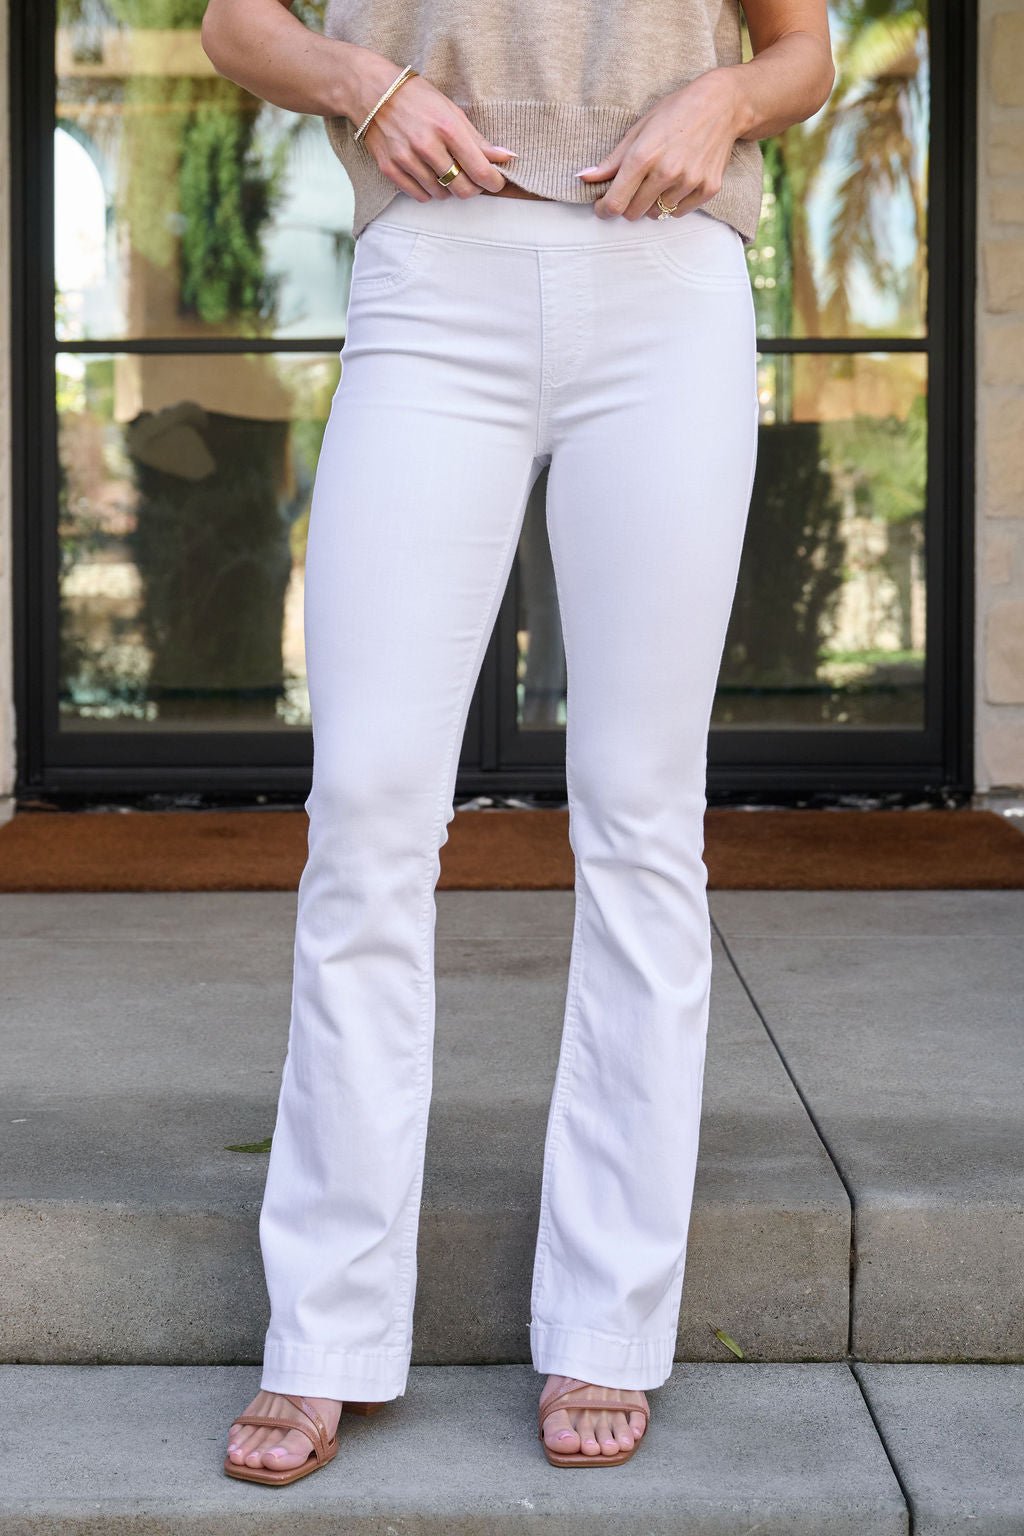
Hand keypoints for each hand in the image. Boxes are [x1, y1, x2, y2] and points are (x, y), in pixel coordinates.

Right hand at [349, 53, 516, 199]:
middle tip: (471, 179)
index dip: (493, 182)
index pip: (480, 170)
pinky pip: (419, 196)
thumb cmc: (416, 98)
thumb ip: (478, 139)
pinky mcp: (390, 169)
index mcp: (447, 127)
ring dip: (448, 188)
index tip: (496, 182)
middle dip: (472, 189)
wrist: (372, 91)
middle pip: (462, 189)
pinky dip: (428, 191)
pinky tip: (427, 175)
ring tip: (444, 170)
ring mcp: (406, 159)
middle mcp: (426, 145)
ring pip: (441, 194)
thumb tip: (506, 157)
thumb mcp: (451, 111)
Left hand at [576, 68, 746, 220]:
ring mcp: (689, 183)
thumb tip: (584, 178)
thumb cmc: (676, 112)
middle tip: (632, 189)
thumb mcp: (639, 129)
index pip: (615, 203)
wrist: (722, 104)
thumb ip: (612, 160)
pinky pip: (679, 212)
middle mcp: (666, 173)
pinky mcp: (708, 189)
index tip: (602, 207)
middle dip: (627, 205)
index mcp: (643, 157)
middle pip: (633, 214)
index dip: (604, 210)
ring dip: (652, 203)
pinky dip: (674, 203)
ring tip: (660, 179)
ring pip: (657, 214)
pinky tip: (678, 182)